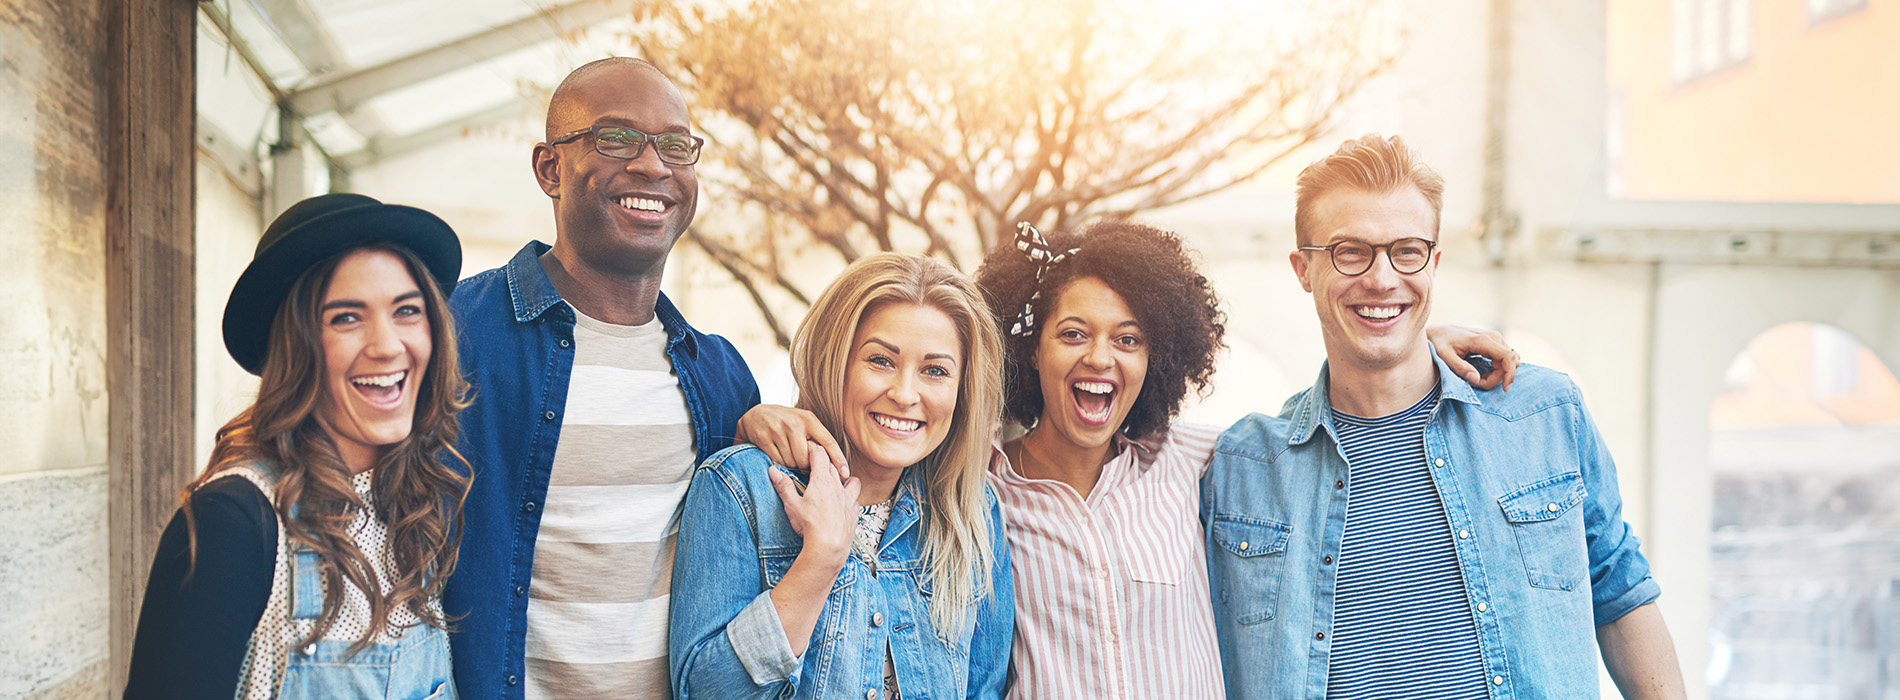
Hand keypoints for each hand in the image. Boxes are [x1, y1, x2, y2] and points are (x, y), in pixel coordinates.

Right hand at [736, 404, 847, 471]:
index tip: (846, 473)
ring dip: (792, 465)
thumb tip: (832, 460)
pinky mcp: (765, 439)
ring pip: (792, 462)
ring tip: (789, 456)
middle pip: (807, 458)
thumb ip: (816, 436)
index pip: (828, 442)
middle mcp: (795, 424)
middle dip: (805, 465)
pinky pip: (778, 462)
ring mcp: (778, 430)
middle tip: (802, 462)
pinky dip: (780, 464)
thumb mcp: (803, 422)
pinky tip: (779, 456)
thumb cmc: (785, 422)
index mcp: (809, 419)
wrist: (756, 415)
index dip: (838, 459)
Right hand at [768, 442, 859, 564]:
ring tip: (836, 483)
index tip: (808, 449)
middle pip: (833, 466)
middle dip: (825, 462)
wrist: (829, 546)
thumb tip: (773, 471)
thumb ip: (784, 486)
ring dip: (845, 478)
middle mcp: (838, 486)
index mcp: (822, 480)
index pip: (820, 455)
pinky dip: (850, 497)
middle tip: (815, 465)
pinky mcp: (854, 512)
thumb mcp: (792, 505)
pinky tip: (844, 503)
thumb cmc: (809, 525)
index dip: (813, 449)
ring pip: (852, 480)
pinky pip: (856, 499)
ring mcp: (848, 498)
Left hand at [1427, 324, 1519, 390]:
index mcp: (1483, 340)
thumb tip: (1476, 379)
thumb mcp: (1444, 356)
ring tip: (1479, 378)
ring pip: (1509, 361)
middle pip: (1511, 361)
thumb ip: (1459, 368)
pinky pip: (1505, 358)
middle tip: (1478, 383)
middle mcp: (1493, 337)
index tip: (1504, 388)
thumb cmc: (1439, 343)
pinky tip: (1483, 373)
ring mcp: (1495, 338)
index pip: (1508, 357)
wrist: (1437, 332)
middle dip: (1498, 377)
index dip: (1510, 374)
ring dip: (1498, 373)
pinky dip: (1498, 369)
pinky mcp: (1494, 342)